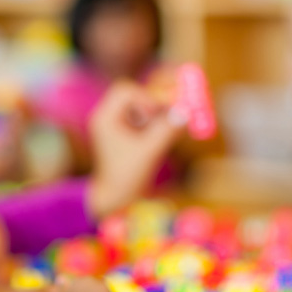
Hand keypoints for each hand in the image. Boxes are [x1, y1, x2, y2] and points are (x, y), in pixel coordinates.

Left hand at [86, 80, 185, 218]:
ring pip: (140, 106)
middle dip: (154, 101)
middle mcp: (108, 118)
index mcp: (105, 119)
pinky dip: (156, 122)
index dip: (146, 97)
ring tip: (171, 125)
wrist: (116, 200)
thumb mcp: (149, 152)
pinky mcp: (126, 134)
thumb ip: (167, 131)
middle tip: (174, 110)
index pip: (126, 91)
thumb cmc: (127, 178)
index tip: (162, 112)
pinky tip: (167, 132)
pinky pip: (143, 118)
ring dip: (157, 112)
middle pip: (133, 94)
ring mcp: (116, 125)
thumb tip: (186, 113)